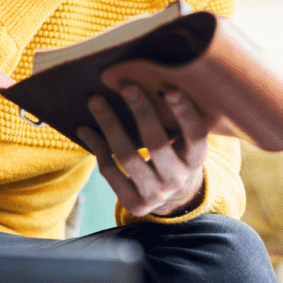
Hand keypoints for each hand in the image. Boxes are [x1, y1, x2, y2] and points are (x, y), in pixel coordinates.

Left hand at [77, 84, 207, 217]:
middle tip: (127, 87)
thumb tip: (152, 79)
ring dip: (109, 125)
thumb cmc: (174, 154)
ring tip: (95, 101)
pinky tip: (86, 130)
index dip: (184, 114)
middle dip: (141, 112)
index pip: (195, 136)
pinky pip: (110, 172)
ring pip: (127, 157)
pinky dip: (97, 148)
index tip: (171, 91)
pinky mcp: (134, 204)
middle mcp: (178, 179)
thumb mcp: (183, 140)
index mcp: (195, 159)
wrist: (171, 196)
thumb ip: (173, 118)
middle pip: (156, 144)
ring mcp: (156, 194)